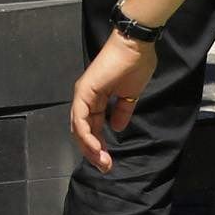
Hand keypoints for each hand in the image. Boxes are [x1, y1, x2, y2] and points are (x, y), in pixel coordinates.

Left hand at [69, 31, 156, 173]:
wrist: (136, 46)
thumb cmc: (135, 66)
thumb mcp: (130, 95)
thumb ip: (123, 111)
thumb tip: (117, 127)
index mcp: (95, 98)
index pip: (92, 127)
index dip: (98, 145)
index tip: (109, 161)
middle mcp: (85, 98)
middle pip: (82, 131)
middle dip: (93, 152)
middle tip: (106, 167)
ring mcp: (83, 95)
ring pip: (79, 128)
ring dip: (90, 148)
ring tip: (103, 162)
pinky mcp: (84, 92)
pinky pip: (81, 119)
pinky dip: (87, 136)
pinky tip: (96, 148)